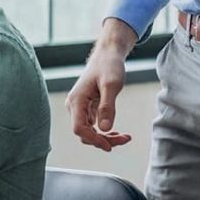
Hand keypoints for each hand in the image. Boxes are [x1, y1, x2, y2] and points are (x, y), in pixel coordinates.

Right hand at [65, 19, 135, 151]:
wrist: (108, 54)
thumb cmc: (109, 65)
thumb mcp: (111, 85)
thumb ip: (107, 107)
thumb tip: (104, 129)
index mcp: (76, 100)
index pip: (79, 129)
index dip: (94, 140)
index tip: (111, 146)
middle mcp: (74, 105)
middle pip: (84, 133)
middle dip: (103, 140)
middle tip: (125, 139)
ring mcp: (79, 107)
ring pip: (88, 131)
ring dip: (105, 138)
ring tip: (124, 137)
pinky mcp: (86, 108)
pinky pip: (92, 126)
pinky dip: (104, 131)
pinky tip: (117, 131)